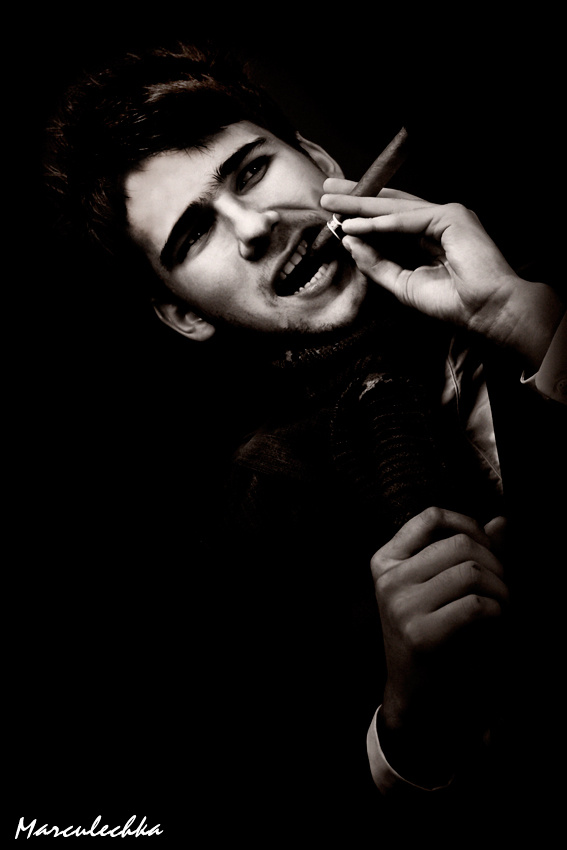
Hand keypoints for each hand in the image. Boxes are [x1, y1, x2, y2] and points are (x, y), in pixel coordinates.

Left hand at [321, 180, 562, 368]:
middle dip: (357, 198)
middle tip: (326, 188)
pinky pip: (408, 220)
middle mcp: (439, 222)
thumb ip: (378, 264)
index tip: (334, 212)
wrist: (486, 313)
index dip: (362, 214)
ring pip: (395, 209)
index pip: (390, 221)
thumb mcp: (403, 284)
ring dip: (362, 204)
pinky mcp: (452, 217)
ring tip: (332, 200)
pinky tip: (355, 224)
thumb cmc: (453, 304)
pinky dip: (380, 223)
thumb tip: (349, 241)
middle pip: (390, 206)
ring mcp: (447, 216)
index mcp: (431, 237)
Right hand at [370, 506, 507, 783]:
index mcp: (386, 561)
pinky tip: (498, 623)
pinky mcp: (421, 634)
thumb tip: (503, 522)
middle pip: (460, 544)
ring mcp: (400, 606)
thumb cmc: (432, 635)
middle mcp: (388, 579)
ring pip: (472, 572)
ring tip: (505, 606)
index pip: (431, 517)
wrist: (416, 697)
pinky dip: (499, 612)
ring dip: (502, 589)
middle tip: (505, 587)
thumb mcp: (440, 588)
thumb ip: (469, 553)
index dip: (468, 524)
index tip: (487, 548)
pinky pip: (476, 606)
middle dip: (495, 562)